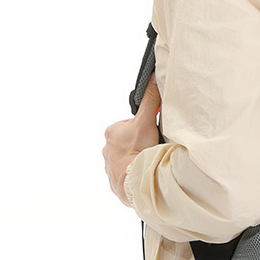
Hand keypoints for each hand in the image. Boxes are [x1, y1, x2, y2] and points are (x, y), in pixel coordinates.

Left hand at [103, 75, 161, 205]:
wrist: (135, 182)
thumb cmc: (138, 151)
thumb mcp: (146, 121)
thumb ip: (150, 100)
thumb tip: (153, 78)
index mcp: (112, 132)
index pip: (130, 126)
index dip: (144, 129)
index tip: (151, 135)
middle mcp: (106, 149)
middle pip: (129, 142)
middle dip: (139, 145)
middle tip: (151, 148)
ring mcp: (109, 166)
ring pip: (127, 159)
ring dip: (136, 160)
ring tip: (147, 162)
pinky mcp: (114, 181)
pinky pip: (126, 175)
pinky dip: (134, 173)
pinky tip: (142, 173)